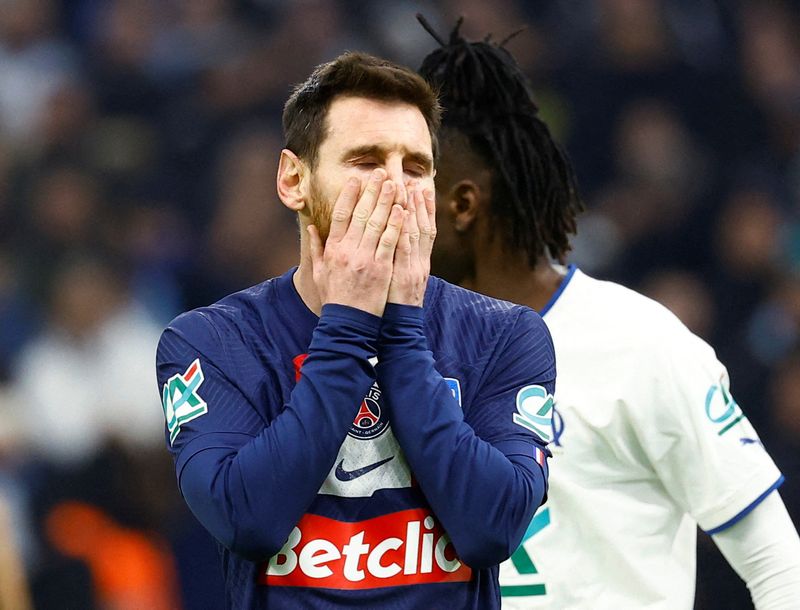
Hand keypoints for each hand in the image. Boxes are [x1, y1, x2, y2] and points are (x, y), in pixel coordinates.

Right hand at [308, 169, 404, 315]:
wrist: (348, 322)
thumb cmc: (334, 297)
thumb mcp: (319, 272)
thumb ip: (317, 248)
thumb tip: (311, 226)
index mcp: (334, 249)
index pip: (340, 215)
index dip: (349, 195)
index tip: (356, 179)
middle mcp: (348, 250)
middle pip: (361, 214)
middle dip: (371, 191)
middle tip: (380, 173)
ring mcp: (366, 259)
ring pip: (377, 224)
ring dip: (386, 201)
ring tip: (394, 184)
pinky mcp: (381, 268)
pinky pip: (390, 241)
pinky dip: (396, 224)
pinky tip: (402, 209)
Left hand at [387, 187, 435, 306]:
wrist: (400, 328)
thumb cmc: (395, 306)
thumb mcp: (400, 281)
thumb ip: (398, 261)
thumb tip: (393, 245)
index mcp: (419, 263)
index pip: (424, 231)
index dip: (423, 210)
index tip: (418, 189)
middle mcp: (419, 262)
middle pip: (422, 227)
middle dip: (419, 204)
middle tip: (414, 181)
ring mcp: (413, 267)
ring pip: (415, 233)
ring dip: (413, 210)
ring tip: (409, 188)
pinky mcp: (404, 274)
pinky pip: (403, 248)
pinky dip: (403, 229)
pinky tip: (401, 213)